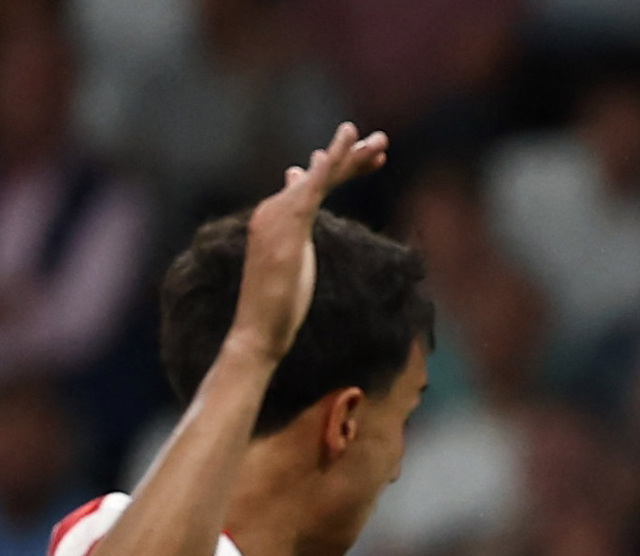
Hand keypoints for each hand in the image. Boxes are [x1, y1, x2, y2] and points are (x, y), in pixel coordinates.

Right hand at [230, 123, 389, 368]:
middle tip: (382, 142)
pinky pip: (313, 186)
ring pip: (321, 176)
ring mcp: (279, 214)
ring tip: (380, 141)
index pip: (313, 185)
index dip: (342, 169)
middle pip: (319, 175)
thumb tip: (298, 230)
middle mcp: (274, 209)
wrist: (256, 329)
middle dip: (351, 156)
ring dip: (351, 155)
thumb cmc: (275, 306)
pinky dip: (328, 164)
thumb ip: (297, 240)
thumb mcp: (293, 267)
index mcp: (276, 218)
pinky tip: (343, 146)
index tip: (371, 159)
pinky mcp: (288, 223)